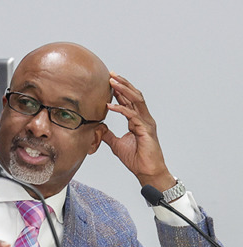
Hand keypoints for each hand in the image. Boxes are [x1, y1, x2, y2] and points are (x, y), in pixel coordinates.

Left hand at [101, 72, 175, 191]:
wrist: (147, 171)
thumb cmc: (136, 159)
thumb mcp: (117, 144)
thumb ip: (109, 134)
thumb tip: (98, 127)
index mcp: (138, 120)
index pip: (129, 101)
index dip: (120, 90)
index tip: (109, 81)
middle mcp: (144, 119)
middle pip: (134, 96)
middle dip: (123, 84)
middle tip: (111, 74)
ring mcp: (146, 123)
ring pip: (136, 101)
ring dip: (124, 90)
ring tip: (113, 82)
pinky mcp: (146, 130)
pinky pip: (132, 116)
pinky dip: (121, 109)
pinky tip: (109, 106)